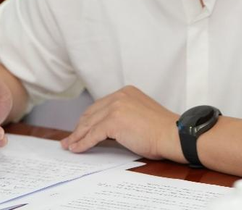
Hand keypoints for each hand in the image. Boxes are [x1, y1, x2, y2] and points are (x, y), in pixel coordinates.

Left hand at [61, 85, 181, 160]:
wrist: (172, 134)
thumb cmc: (162, 130)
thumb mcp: (140, 114)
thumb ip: (124, 116)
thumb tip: (106, 130)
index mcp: (126, 92)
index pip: (100, 105)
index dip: (89, 118)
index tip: (81, 127)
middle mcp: (120, 95)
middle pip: (92, 113)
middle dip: (79, 127)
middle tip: (70, 138)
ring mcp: (116, 107)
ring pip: (89, 124)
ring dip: (77, 136)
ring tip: (69, 145)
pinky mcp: (113, 121)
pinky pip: (92, 134)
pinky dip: (82, 143)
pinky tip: (76, 148)